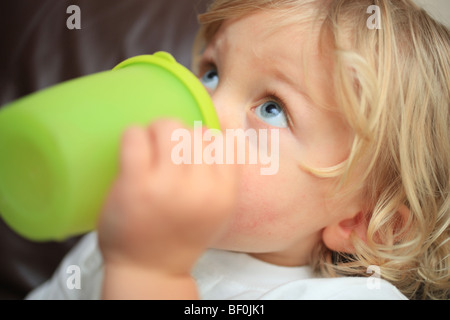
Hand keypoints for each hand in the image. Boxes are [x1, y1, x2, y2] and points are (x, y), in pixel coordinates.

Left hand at [98, 119, 237, 277]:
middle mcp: (201, 188)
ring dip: (155, 133)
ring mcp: (168, 185)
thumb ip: (219, 176)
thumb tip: (207, 133)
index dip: (204, 141)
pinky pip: (135, 136)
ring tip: (148, 151)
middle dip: (178, 136)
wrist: (150, 270)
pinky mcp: (136, 184)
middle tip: (164, 152)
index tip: (190, 152)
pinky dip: (132, 136)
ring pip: (167, 127)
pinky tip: (132, 152)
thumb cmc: (181, 235)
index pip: (223, 142)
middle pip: (194, 131)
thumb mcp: (216, 210)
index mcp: (225, 193)